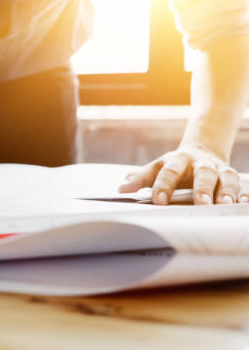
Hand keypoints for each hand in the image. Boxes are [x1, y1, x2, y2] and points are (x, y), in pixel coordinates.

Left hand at [118, 144, 246, 204]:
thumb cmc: (174, 166)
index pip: (169, 172)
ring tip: (225, 205)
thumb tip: (121, 189)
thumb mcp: (155, 168)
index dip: (163, 186)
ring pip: (226, 178)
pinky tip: (243, 204)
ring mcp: (219, 170)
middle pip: (202, 173)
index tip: (158, 200)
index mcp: (176, 161)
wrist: (201, 152)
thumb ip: (139, 178)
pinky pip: (242, 185)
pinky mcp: (233, 177)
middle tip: (201, 203)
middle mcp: (200, 164)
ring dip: (227, 191)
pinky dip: (244, 194)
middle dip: (202, 188)